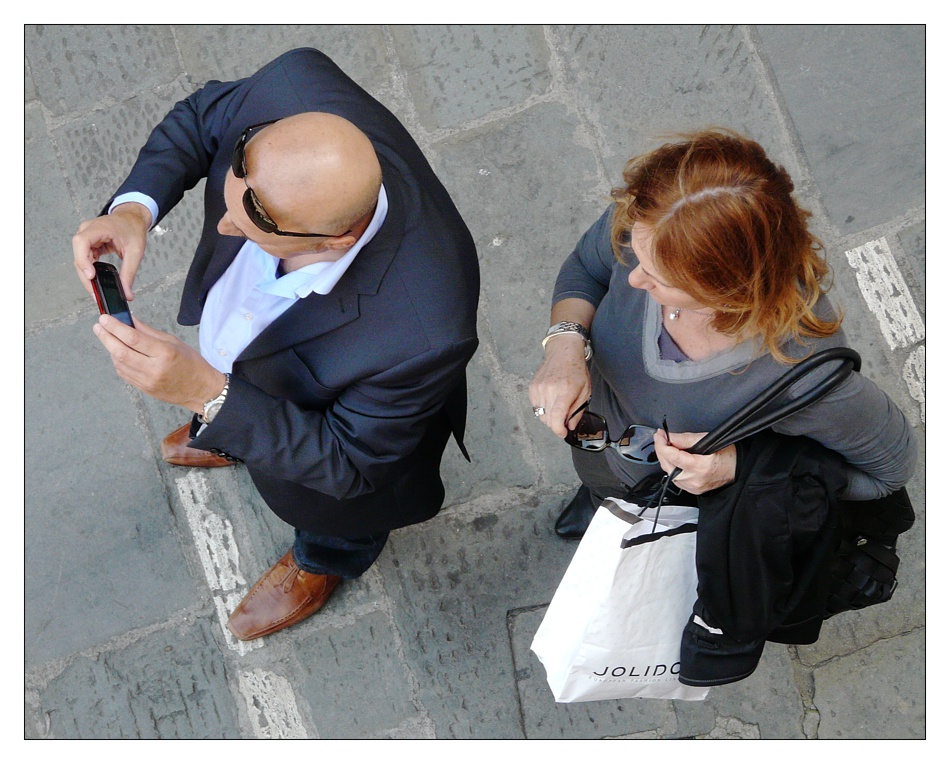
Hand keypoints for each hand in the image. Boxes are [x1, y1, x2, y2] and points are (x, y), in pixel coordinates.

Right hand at [72, 203, 150, 300]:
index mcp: (99, 227)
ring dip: (87, 276)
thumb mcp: (135, 252)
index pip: (82, 242)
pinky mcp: (89, 245)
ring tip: (96, 291)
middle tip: (95, 292)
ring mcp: (87, 237)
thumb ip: (129, 273)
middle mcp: (87, 231)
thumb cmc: (133, 228)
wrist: (132, 219)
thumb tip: (126, 293)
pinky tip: (96, 281)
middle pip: (79, 255)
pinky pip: (85, 260)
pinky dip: (90, 271)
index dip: (83, 260)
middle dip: (86, 276)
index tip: (90, 275)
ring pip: (81, 260)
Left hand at [93, 314, 226, 413]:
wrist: (201, 390)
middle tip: (98, 327)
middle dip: (106, 337)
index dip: (115, 327)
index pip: (133, 338)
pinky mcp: (144, 389)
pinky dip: (117, 361)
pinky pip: (124, 373)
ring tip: (108, 337)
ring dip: (110, 349)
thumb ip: (149, 332)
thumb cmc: (192, 364)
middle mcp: (154, 368)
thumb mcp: (174, 342)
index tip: (105, 318)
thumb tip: (129, 321)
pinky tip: (118, 353)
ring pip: (119, 363)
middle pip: (121, 351)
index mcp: (165, 353)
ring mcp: (147, 381)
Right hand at [528, 334, 590, 437]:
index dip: (558, 429)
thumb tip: (569, 426)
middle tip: (564, 416)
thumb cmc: (576, 370)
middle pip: (548, 419)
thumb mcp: (585, 391)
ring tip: (558, 404)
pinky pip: (535, 406)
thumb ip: (577, 411)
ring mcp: (539, 388)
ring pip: (541, 414)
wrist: (563, 352)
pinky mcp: (532, 387)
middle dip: (556, 423)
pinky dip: (543, 407)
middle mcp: (549, 390)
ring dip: (549, 415)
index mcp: (565, 391)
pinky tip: (551, 398)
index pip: (556, 417)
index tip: (562, 433)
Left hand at [653, 430, 736, 493]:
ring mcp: (693, 487)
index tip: (659, 434)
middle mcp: (694, 480)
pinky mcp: (692, 490)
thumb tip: (669, 437)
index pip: (672, 456)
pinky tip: (672, 458)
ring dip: (665, 458)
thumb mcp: (707, 440)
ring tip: (666, 446)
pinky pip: (675, 478)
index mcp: (700, 467)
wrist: (738, 469)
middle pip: (667, 465)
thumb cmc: (727, 454)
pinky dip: (671, 467)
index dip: (662, 444)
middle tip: (660, 437)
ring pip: (669, 473)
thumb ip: (685, 439)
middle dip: (661, 450)